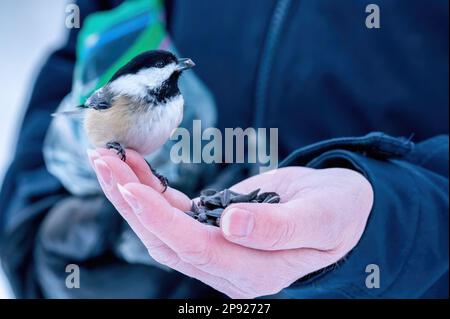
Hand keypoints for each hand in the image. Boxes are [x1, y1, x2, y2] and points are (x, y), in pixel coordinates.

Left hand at [88, 149, 373, 297]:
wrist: (343, 208)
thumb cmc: (339, 213)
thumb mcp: (321, 218)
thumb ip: (278, 227)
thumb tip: (230, 225)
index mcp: (254, 271)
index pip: (194, 248)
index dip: (159, 220)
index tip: (130, 187)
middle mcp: (228, 266)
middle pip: (165, 240)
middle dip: (130, 202)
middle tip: (102, 161)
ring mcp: (219, 249)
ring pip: (163, 227)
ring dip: (133, 195)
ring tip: (108, 159)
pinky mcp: (215, 228)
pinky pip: (176, 214)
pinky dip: (152, 192)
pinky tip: (136, 168)